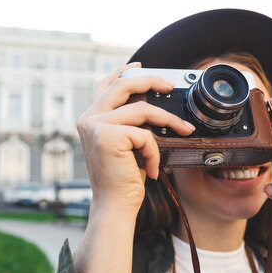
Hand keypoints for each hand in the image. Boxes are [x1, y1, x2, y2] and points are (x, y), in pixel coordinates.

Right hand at [76, 62, 195, 212]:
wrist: (115, 206)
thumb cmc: (123, 179)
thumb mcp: (126, 145)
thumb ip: (130, 122)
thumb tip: (152, 103)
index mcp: (90, 119)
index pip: (106, 86)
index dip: (123, 72)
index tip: (140, 66)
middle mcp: (88, 119)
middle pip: (123, 86)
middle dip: (151, 81)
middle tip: (171, 85)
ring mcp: (95, 125)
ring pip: (142, 109)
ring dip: (168, 120)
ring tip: (183, 130)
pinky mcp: (107, 135)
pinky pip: (145, 133)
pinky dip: (155, 151)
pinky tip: (152, 169)